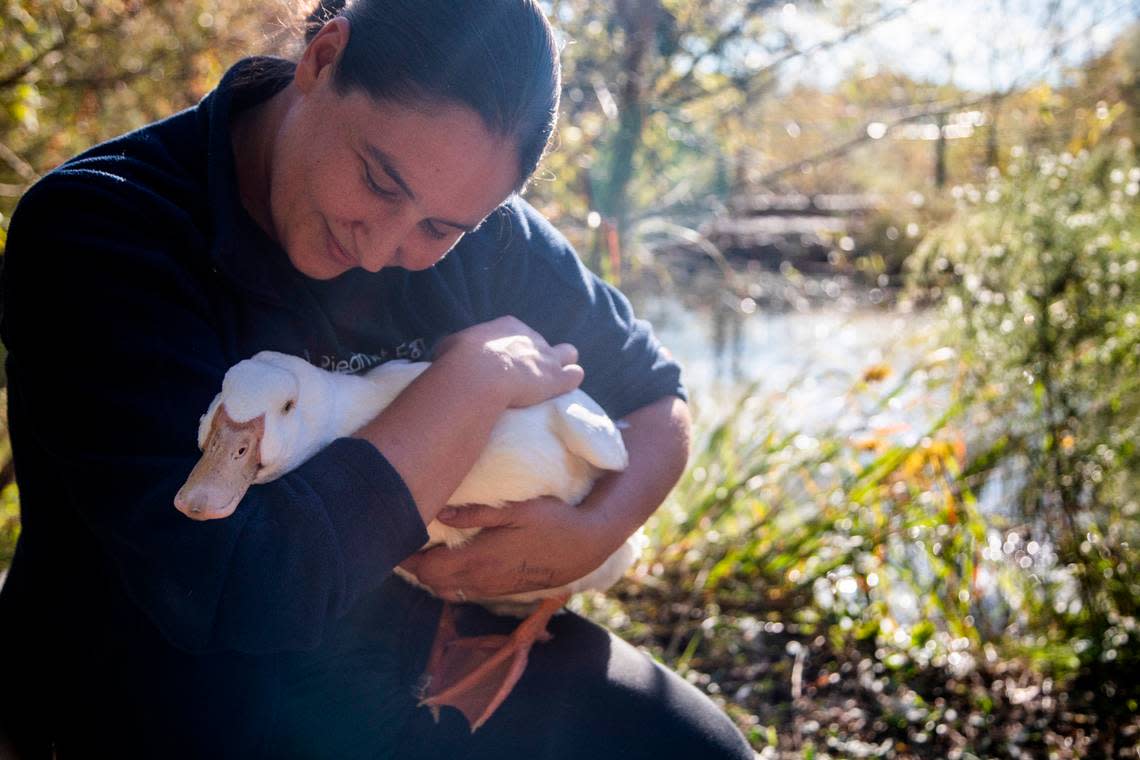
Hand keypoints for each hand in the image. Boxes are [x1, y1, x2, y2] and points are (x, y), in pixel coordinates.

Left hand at [398, 497, 613, 600]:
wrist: (586, 545)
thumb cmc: (553, 521)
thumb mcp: (517, 509)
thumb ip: (477, 513)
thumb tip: (440, 512)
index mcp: (479, 560)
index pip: (428, 569)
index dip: (407, 559)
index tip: (394, 540)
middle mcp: (482, 580)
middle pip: (433, 584)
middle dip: (415, 567)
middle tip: (405, 542)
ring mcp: (493, 588)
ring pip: (448, 592)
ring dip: (433, 576)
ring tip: (424, 552)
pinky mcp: (503, 589)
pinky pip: (466, 592)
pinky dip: (451, 581)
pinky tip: (453, 561)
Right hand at [434, 315, 583, 407]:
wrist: (480, 373)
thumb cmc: (460, 358)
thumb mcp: (452, 345)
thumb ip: (457, 347)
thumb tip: (447, 354)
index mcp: (508, 326)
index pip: (517, 332)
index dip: (514, 347)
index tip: (505, 361)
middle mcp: (531, 337)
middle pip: (543, 343)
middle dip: (539, 356)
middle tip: (527, 375)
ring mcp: (547, 356)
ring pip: (568, 354)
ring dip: (563, 365)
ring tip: (554, 380)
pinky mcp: (557, 378)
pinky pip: (575, 375)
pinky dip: (571, 380)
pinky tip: (567, 388)